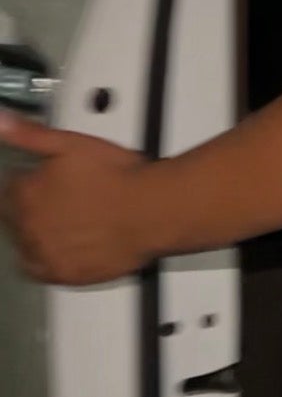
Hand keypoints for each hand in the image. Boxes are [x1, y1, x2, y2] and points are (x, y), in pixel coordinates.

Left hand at [0, 116, 158, 285]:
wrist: (151, 211)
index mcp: (25, 193)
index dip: (28, 180)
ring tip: (64, 221)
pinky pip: (40, 270)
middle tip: (60, 199)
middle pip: (14, 218)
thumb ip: (30, 134)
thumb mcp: (71, 142)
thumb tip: (2, 122)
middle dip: (31, 206)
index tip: (42, 178)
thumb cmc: (119, 177)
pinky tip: (60, 247)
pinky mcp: (64, 274)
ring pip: (25, 244)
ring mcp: (45, 253)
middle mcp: (30, 226)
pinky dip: (45, 259)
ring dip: (36, 232)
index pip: (9, 188)